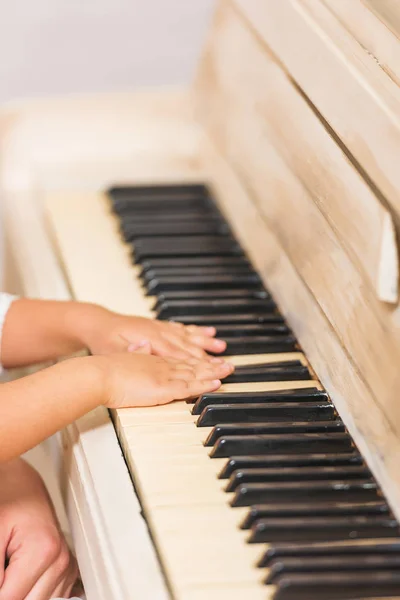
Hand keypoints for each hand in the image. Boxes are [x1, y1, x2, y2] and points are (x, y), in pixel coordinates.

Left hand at [0, 459, 77, 599]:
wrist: (23, 485)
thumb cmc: (8, 501)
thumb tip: (0, 596)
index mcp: (44, 551)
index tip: (0, 569)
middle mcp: (62, 561)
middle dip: (9, 592)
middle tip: (5, 564)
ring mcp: (67, 566)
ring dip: (22, 592)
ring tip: (12, 567)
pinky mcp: (68, 570)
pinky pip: (51, 598)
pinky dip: (34, 593)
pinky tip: (23, 577)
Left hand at [80, 306, 226, 359]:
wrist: (96, 324)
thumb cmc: (103, 341)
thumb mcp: (112, 351)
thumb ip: (130, 353)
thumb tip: (143, 350)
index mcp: (149, 340)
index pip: (178, 354)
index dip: (197, 363)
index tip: (212, 370)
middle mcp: (158, 332)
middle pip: (188, 346)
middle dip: (208, 355)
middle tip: (226, 363)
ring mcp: (160, 328)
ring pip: (188, 336)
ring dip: (205, 341)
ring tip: (222, 345)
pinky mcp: (159, 326)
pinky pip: (181, 329)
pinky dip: (195, 331)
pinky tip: (206, 331)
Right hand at [95, 351, 233, 408]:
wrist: (97, 374)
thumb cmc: (105, 370)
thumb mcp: (123, 357)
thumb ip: (136, 352)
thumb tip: (143, 346)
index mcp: (152, 358)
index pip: (179, 358)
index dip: (196, 358)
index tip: (209, 358)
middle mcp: (161, 364)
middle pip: (192, 363)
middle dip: (211, 364)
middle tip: (228, 363)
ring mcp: (164, 374)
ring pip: (195, 373)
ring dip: (214, 372)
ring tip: (229, 370)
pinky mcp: (163, 387)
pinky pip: (190, 386)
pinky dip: (205, 384)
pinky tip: (217, 384)